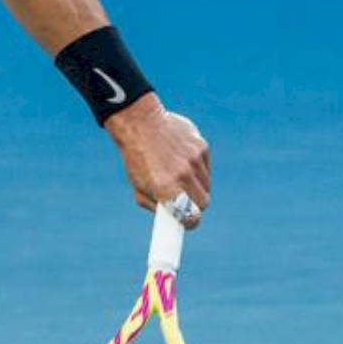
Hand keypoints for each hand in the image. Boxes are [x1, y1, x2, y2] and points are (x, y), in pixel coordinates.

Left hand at [104, 95, 210, 226]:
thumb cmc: (136, 157)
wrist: (139, 121)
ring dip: (196, 184)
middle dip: (195, 203)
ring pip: (206, 185)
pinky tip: (181, 156)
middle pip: (204, 203)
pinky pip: (206, 167)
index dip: (191, 221)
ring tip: (178, 171)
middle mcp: (182, 175)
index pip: (192, 217)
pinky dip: (198, 167)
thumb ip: (156, 204)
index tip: (188, 221)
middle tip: (184, 197)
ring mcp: (194, 160)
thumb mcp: (138, 185)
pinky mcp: (201, 146)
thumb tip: (173, 219)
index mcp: (165, 188)